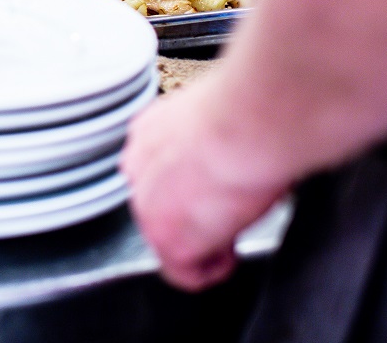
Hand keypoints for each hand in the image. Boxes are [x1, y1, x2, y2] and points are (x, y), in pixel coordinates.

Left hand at [120, 78, 288, 291]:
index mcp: (149, 131)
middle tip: (232, 209)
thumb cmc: (248, 111)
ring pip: (169, 239)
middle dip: (195, 214)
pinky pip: (185, 274)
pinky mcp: (167, 240)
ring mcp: (146, 206)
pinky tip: (232, 254)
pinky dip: (212, 270)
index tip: (218, 189)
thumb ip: (206, 137)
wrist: (247, 123)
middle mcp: (137, 166)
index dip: (192, 186)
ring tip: (235, 227)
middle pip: (160, 205)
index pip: (159, 171)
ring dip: (204, 240)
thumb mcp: (216, 115)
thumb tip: (232, 146)